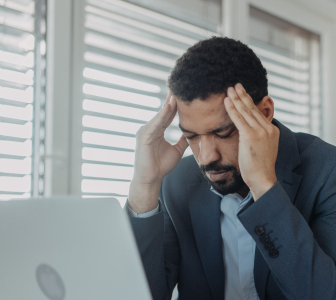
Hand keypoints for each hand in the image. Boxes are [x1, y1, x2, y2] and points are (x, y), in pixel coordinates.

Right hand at [129, 92, 187, 212]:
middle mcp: (150, 128)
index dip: (177, 104)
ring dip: (169, 103)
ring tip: (177, 91)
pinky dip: (162, 114)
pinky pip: (155, 123)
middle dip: (172, 98)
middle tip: (181, 84)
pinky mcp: (144, 136)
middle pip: (164, 110)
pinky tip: (169, 106)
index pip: (169, 113)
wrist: (151, 179)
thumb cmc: (161, 166)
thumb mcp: (177, 150)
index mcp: (157, 130)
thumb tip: (192, 133)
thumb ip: (182, 140)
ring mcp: (146, 131)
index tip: (185, 93)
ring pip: (161, 115)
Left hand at [224, 83, 278, 200]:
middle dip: (243, 95)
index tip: (243, 93)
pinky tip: (226, 101)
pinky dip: (232, 108)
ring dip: (236, 99)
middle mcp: (268, 129)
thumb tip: (249, 132)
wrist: (263, 178)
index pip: (259, 113)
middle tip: (235, 85)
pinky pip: (239, 119)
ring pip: (246, 111)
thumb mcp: (264, 149)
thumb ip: (259, 138)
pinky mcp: (250, 136)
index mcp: (273, 131)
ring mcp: (260, 132)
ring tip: (229, 89)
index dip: (250, 102)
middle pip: (253, 109)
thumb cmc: (260, 168)